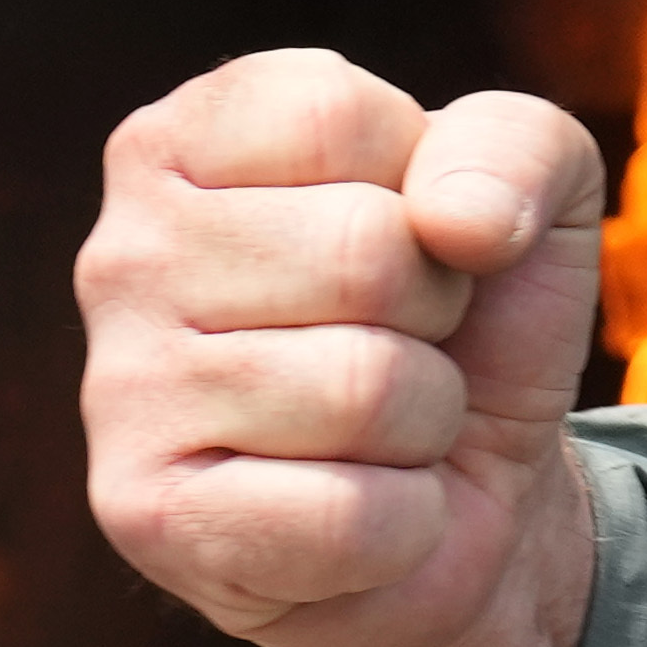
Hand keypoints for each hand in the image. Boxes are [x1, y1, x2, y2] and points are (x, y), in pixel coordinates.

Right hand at [75, 50, 610, 646]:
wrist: (473, 524)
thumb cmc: (483, 339)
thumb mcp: (535, 207)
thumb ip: (520, 150)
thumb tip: (450, 227)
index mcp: (187, 142)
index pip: (353, 121)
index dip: (443, 202)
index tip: (427, 258)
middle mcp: (118, 253)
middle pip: (371, 257)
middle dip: (443, 326)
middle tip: (411, 368)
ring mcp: (111, 394)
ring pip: (370, 386)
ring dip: (428, 430)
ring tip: (386, 444)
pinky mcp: (141, 521)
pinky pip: (340, 508)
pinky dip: (395, 526)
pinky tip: (353, 523)